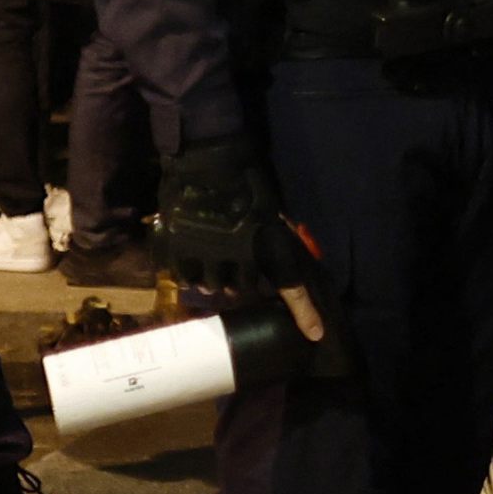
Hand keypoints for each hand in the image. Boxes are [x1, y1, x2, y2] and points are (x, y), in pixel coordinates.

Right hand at [158, 136, 325, 342]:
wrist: (208, 159)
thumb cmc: (246, 180)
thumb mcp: (270, 210)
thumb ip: (271, 237)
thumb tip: (271, 263)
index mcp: (265, 243)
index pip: (290, 285)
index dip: (305, 312)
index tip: (317, 334)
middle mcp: (236, 254)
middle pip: (238, 290)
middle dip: (238, 286)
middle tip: (235, 278)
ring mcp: (203, 252)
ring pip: (208, 287)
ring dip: (211, 283)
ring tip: (211, 274)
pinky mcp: (175, 247)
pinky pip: (179, 275)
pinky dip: (185, 273)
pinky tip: (189, 264)